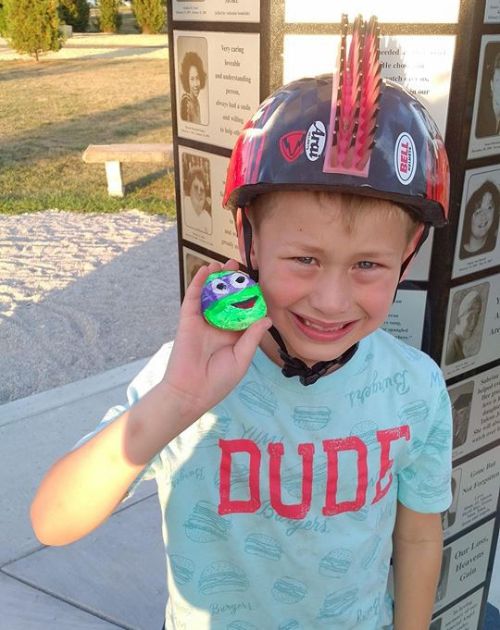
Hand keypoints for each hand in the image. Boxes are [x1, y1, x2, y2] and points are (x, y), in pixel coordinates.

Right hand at [162, 259, 271, 419]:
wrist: (191, 393)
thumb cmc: (218, 381)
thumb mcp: (242, 359)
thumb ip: (252, 337)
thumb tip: (266, 318)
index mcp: (232, 335)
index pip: (242, 311)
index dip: (248, 296)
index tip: (256, 283)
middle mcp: (218, 326)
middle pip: (226, 298)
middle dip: (233, 282)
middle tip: (240, 266)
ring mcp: (202, 322)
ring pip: (210, 294)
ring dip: (216, 278)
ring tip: (225, 263)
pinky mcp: (188, 321)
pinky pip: (193, 298)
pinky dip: (198, 282)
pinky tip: (206, 270)